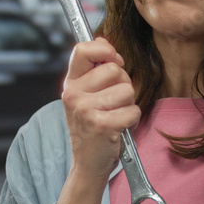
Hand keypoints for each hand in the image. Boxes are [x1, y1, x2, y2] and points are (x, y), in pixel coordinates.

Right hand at [61, 38, 140, 184]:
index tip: (114, 61)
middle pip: (114, 70)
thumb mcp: (85, 95)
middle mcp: (74, 94)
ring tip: (116, 116)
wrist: (88, 163)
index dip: (105, 50)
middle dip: (124, 84)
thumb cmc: (91, 127)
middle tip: (114, 102)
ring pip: (127, 90)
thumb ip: (93, 68)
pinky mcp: (102, 125)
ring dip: (129, 104)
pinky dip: (132, 120)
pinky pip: (133, 110)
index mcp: (70, 83)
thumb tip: (102, 39)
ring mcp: (86, 110)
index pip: (83, 49)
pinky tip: (120, 128)